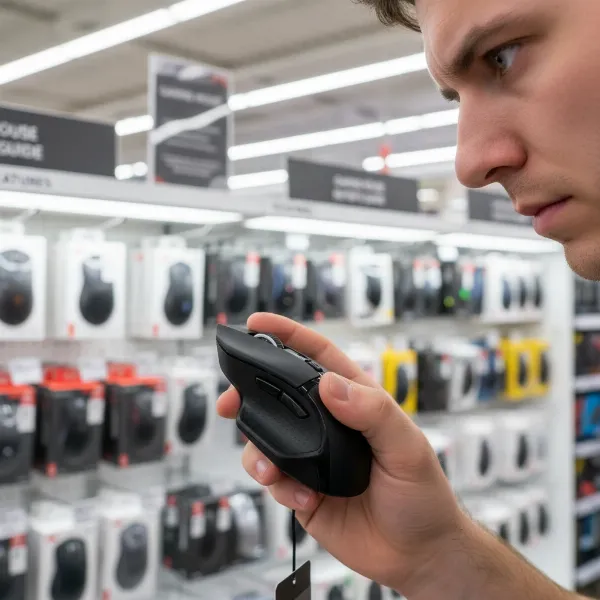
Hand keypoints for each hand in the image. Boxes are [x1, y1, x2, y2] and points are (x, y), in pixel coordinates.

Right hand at [217, 313, 470, 594]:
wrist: (417, 554)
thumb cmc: (422, 495)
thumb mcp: (407, 447)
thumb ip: (372, 412)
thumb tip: (328, 384)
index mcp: (355, 401)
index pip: (317, 357)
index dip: (287, 336)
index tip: (256, 324)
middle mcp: (328, 425)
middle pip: (278, 394)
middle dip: (248, 392)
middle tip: (230, 400)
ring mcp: (311, 457)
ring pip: (266, 438)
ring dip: (257, 450)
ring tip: (269, 469)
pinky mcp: (301, 489)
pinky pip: (273, 479)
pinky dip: (278, 486)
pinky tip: (303, 498)